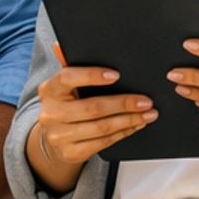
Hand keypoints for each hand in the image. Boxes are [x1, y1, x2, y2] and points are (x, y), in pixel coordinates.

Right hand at [28, 45, 157, 191]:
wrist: (53, 138)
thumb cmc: (65, 104)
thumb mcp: (64, 85)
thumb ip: (69, 65)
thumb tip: (61, 45)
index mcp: (50, 90)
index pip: (68, 78)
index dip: (92, 76)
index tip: (116, 75)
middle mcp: (51, 114)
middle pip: (92, 108)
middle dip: (123, 103)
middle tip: (145, 100)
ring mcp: (60, 136)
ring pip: (101, 128)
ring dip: (129, 120)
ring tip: (148, 113)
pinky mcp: (71, 152)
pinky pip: (103, 143)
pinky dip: (123, 133)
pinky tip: (136, 125)